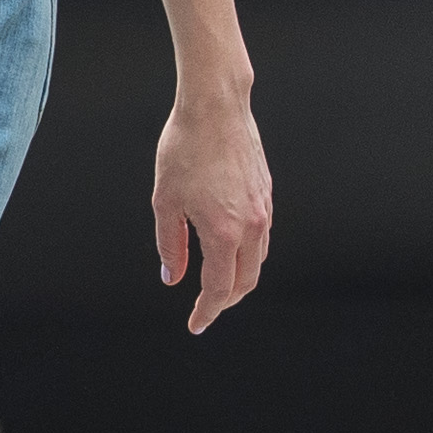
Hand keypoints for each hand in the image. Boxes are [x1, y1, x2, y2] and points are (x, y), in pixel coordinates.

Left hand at [153, 87, 271, 333]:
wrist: (216, 107)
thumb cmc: (185, 148)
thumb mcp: (165, 201)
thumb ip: (171, 244)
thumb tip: (173, 276)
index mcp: (224, 232)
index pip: (220, 288)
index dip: (207, 311)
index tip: (195, 324)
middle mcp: (252, 225)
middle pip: (246, 281)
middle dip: (226, 301)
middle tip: (205, 309)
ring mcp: (263, 210)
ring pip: (258, 260)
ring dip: (239, 278)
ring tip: (216, 283)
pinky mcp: (266, 194)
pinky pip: (261, 237)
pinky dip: (247, 254)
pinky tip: (229, 249)